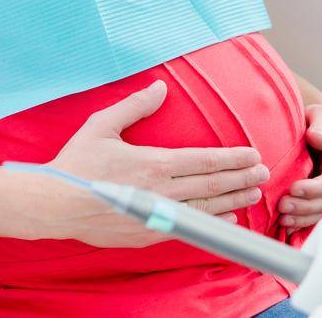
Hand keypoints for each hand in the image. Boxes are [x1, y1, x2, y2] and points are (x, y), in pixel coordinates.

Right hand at [37, 80, 268, 247]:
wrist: (57, 204)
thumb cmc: (78, 163)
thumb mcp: (102, 125)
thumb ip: (135, 106)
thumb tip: (160, 87)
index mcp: (155, 163)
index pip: (205, 160)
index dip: (232, 158)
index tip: (253, 155)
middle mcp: (163, 191)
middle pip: (212, 185)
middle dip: (241, 178)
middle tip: (263, 174)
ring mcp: (159, 215)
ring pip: (206, 208)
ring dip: (232, 200)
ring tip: (253, 194)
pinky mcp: (150, 233)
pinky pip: (190, 227)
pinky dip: (212, 223)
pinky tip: (226, 219)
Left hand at [280, 102, 321, 229]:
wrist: (320, 128)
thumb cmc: (321, 120)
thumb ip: (321, 124)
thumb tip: (318, 139)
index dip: (315, 188)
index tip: (294, 188)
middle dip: (305, 206)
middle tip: (282, 206)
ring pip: (321, 211)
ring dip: (302, 218)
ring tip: (282, 219)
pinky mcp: (320, 197)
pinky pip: (314, 214)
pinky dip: (301, 222)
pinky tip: (286, 226)